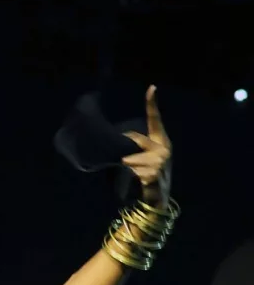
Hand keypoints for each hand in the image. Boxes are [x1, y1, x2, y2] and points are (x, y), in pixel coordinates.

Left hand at [123, 85, 171, 206]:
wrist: (158, 195)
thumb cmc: (148, 173)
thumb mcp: (143, 156)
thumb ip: (136, 145)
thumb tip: (120, 137)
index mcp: (162, 140)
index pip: (155, 119)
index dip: (152, 104)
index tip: (151, 88)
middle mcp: (164, 148)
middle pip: (134, 140)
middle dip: (125, 150)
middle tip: (128, 162)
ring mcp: (161, 162)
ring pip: (130, 159)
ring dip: (127, 167)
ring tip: (136, 174)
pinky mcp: (154, 174)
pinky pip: (133, 171)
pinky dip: (132, 176)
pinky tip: (140, 181)